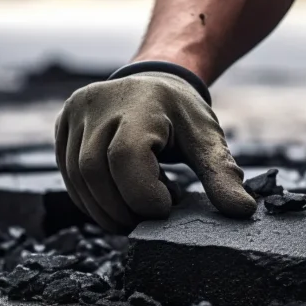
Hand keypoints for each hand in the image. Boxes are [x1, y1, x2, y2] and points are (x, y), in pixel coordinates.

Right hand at [55, 71, 255, 232]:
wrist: (154, 82)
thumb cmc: (181, 113)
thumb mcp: (207, 139)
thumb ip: (221, 174)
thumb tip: (243, 211)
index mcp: (138, 104)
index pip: (126, 157)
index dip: (143, 194)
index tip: (167, 206)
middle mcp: (98, 104)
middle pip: (95, 171)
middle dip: (122, 209)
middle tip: (148, 222)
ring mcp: (75, 115)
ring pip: (76, 178)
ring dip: (104, 209)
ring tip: (134, 213)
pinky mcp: (62, 128)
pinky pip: (67, 175)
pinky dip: (91, 200)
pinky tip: (116, 203)